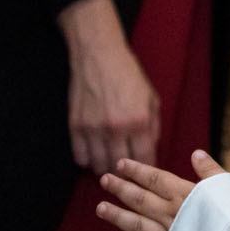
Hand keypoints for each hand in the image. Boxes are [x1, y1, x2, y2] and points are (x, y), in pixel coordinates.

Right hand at [67, 30, 160, 176]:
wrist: (99, 57)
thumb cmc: (128, 76)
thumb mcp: (151, 99)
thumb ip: (154, 127)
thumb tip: (151, 150)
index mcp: (139, 122)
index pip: (146, 158)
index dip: (147, 169)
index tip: (147, 172)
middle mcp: (116, 129)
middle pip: (120, 166)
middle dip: (126, 173)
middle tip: (127, 172)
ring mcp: (93, 129)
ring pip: (99, 165)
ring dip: (105, 168)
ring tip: (110, 165)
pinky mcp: (75, 126)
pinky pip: (80, 156)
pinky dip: (87, 160)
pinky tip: (94, 155)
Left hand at [96, 149, 225, 230]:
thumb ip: (211, 171)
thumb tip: (195, 154)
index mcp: (186, 195)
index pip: (155, 179)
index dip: (137, 171)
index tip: (120, 164)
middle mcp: (172, 215)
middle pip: (140, 199)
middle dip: (120, 189)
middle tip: (104, 180)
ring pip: (136, 225)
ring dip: (117, 216)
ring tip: (101, 209)